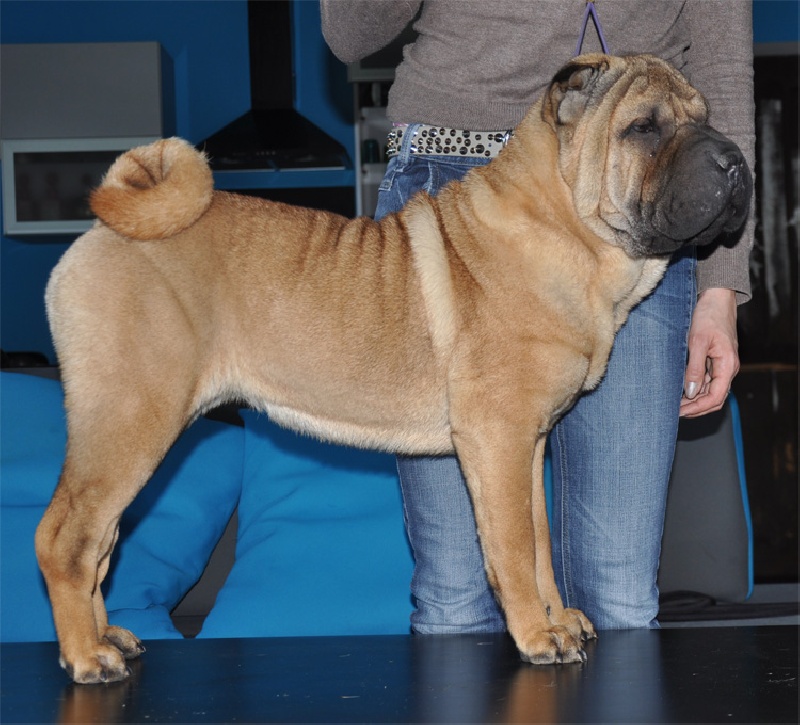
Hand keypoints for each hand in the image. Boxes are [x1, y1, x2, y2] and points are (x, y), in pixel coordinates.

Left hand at [679, 288, 738, 417]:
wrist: (717, 298)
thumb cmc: (708, 316)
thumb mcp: (698, 341)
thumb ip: (695, 368)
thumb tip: (692, 392)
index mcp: (728, 365)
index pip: (716, 397)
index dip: (698, 408)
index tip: (680, 412)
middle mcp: (728, 368)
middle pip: (715, 398)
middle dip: (696, 408)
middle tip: (674, 412)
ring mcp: (723, 365)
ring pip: (711, 391)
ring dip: (695, 400)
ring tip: (675, 404)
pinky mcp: (716, 360)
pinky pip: (708, 381)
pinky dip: (696, 389)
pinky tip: (681, 390)